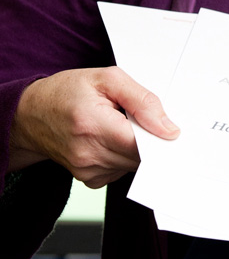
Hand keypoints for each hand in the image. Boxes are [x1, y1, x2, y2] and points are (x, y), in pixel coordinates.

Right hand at [8, 67, 179, 188]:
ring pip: (133, 166)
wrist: (30, 114)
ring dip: (134, 147)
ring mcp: (87, 170)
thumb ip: (142, 101)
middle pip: (140, 158)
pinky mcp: (89, 180)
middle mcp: (88, 154)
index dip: (159, 137)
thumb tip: (169, 129)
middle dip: (148, 140)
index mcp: (92, 124)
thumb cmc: (67, 92)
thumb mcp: (107, 79)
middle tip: (138, 120)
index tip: (166, 129)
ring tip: (118, 126)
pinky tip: (110, 139)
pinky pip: (121, 171)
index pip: (142, 144)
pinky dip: (123, 156)